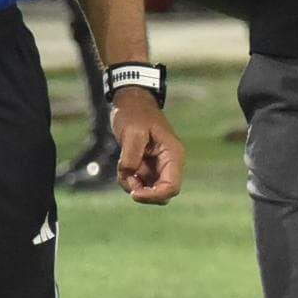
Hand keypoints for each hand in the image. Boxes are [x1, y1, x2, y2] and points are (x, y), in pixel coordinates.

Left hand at [110, 88, 184, 204]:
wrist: (131, 101)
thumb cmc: (134, 113)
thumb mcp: (132, 133)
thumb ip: (131, 158)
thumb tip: (130, 177)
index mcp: (173, 154)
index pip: (171, 187)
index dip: (154, 196)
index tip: (134, 194)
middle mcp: (170, 162)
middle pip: (162, 193)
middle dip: (143, 191)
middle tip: (127, 177)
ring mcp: (160, 165)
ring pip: (150, 190)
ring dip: (134, 185)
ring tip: (123, 167)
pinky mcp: (149, 165)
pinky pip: (142, 183)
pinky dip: (130, 180)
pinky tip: (124, 166)